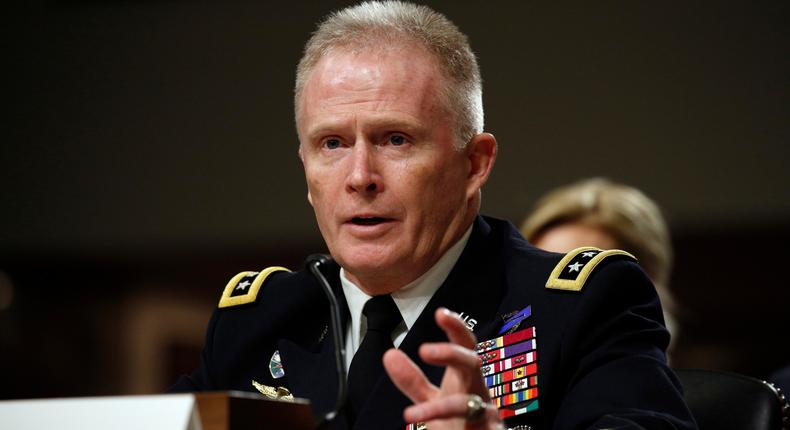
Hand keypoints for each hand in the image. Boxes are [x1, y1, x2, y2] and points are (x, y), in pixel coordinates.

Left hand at [383, 308, 503, 429]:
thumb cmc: (458, 424)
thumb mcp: (431, 400)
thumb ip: (412, 381)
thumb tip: (389, 355)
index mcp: (465, 377)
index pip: (464, 345)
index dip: (456, 328)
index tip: (440, 313)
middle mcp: (478, 391)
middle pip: (473, 363)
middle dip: (451, 354)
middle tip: (425, 350)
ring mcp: (487, 414)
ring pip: (469, 403)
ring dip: (437, 409)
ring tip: (411, 415)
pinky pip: (478, 428)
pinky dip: (458, 429)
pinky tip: (432, 429)